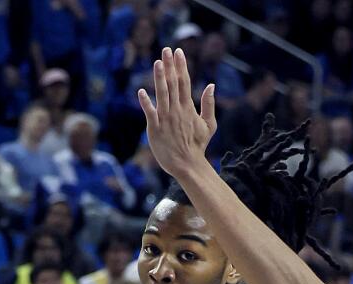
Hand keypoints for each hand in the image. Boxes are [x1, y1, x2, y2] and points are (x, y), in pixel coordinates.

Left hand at [138, 47, 215, 178]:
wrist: (188, 165)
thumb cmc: (197, 146)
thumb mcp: (209, 125)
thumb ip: (208, 105)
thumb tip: (211, 85)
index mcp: (188, 108)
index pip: (184, 82)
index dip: (181, 66)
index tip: (178, 52)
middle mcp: (176, 110)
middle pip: (173, 84)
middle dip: (170, 66)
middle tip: (166, 49)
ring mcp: (165, 119)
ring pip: (162, 94)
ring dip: (160, 78)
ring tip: (158, 62)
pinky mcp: (155, 129)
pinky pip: (150, 113)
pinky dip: (146, 102)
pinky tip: (141, 91)